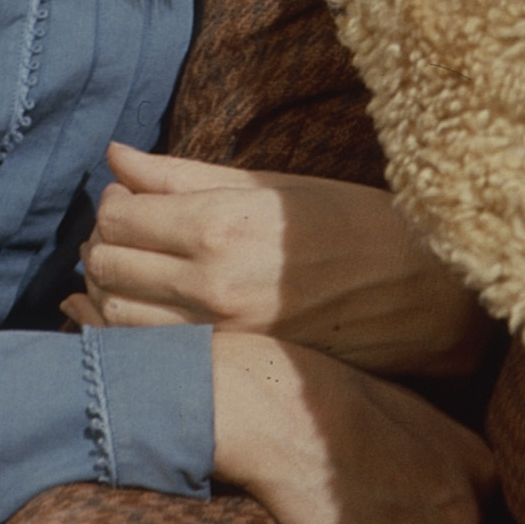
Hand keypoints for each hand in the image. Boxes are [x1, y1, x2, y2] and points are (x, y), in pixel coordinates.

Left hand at [67, 143, 489, 376]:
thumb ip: (181, 174)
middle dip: (103, 248)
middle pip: (109, 268)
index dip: (112, 205)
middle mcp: (211, 285)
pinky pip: (152, 353)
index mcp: (219, 225)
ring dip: (111, 292)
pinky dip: (133, 332)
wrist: (421, 288)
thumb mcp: (267, 185)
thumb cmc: (350, 220)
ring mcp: (220, 335)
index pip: (119, 217)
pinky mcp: (232, 367)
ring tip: (135, 273)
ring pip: (119, 319)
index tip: (128, 200)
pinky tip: (149, 312)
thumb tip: (115, 156)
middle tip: (125, 237)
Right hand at [208, 329, 494, 523]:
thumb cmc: (336, 402)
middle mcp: (466, 516)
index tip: (399, 496)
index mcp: (482, 470)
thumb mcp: (412, 414)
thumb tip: (448, 485)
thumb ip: (442, 457)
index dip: (432, 508)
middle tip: (364, 503)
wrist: (280, 413)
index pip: (475, 511)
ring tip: (342, 512)